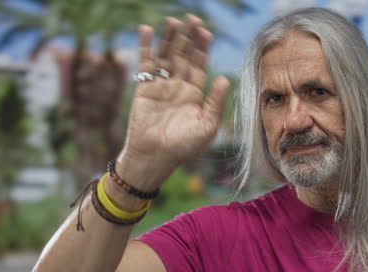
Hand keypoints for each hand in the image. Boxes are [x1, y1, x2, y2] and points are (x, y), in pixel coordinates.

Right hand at [118, 16, 229, 189]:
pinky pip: (145, 63)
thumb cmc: (184, 147)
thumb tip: (223, 78)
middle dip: (188, 38)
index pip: (199, 65)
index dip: (202, 48)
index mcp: (195, 94)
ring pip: (166, 56)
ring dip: (169, 39)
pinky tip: (147, 30)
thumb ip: (215, 102)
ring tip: (173, 21)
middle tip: (192, 18)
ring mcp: (161, 86)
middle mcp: (178, 86)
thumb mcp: (206, 126)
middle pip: (183, 56)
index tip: (205, 32)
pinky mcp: (144, 88)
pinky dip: (146, 46)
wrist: (156, 157)